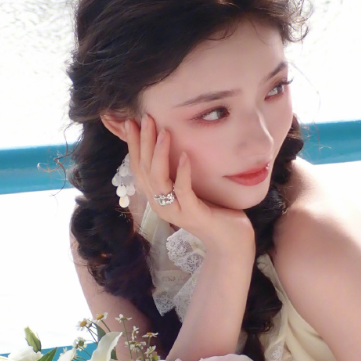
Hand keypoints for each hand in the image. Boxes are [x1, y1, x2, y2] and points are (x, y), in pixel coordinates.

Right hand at [126, 115, 254, 256]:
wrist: (229, 242)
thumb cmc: (212, 212)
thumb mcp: (189, 189)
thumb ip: (176, 172)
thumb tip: (172, 144)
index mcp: (156, 198)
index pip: (138, 168)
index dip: (133, 145)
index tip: (131, 121)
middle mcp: (160, 205)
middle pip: (144, 170)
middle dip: (144, 142)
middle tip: (146, 118)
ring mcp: (175, 211)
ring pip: (158, 180)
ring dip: (159, 153)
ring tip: (164, 132)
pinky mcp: (192, 214)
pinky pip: (182, 191)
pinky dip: (182, 172)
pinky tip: (186, 155)